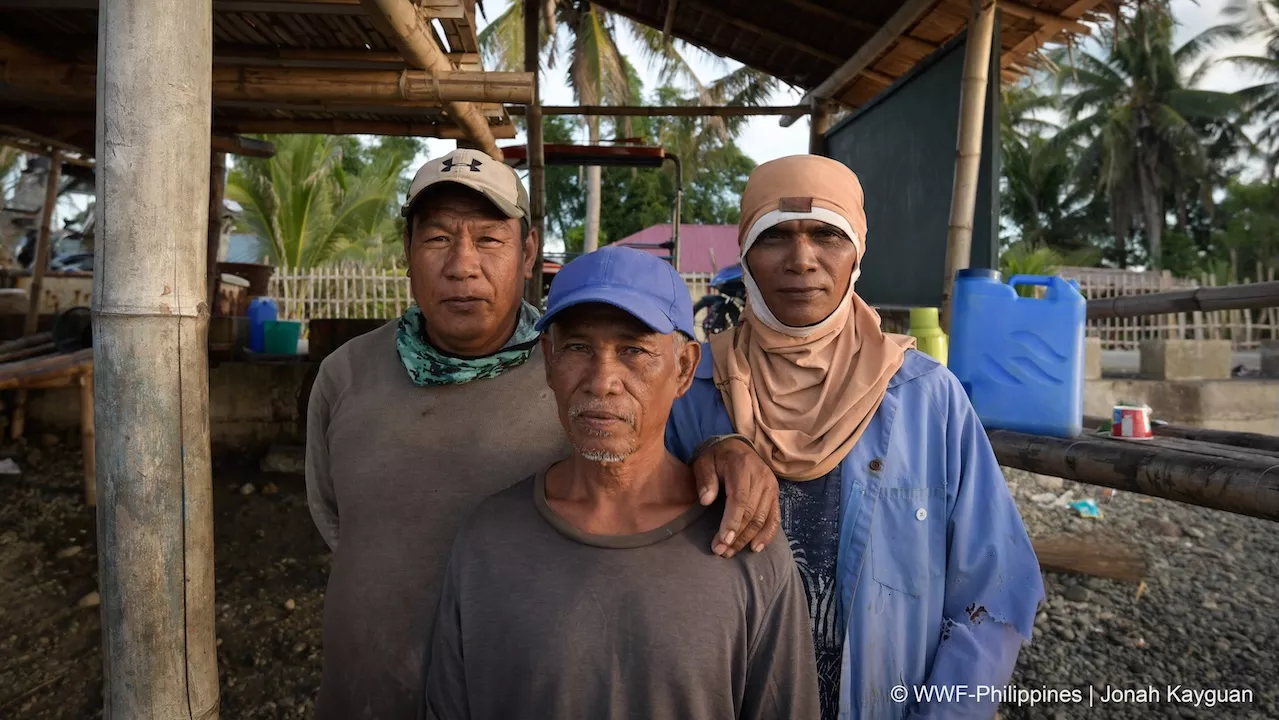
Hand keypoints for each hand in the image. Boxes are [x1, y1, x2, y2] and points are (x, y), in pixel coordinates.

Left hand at [692, 438, 780, 557]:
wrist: (736, 447)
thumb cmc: (717, 458)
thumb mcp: (704, 462)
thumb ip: (705, 479)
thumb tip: (706, 501)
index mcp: (742, 467)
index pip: (740, 498)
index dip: (732, 521)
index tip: (723, 540)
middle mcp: (761, 477)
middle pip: (752, 512)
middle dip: (737, 535)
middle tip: (720, 551)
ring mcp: (771, 486)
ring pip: (762, 519)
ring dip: (747, 539)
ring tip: (730, 552)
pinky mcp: (775, 495)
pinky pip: (775, 518)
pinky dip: (767, 535)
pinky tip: (756, 548)